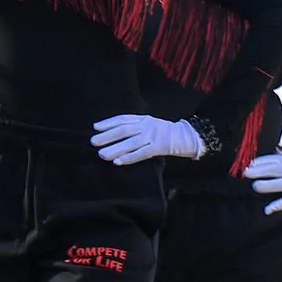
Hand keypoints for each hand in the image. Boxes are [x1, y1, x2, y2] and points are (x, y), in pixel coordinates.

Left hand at [91, 115, 206, 165]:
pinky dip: (129, 157)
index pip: (123, 119)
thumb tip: (113, 131)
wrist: (187, 136)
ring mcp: (153, 136)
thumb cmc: (166, 132)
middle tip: (93, 141)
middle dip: (108, 136)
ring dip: (115, 149)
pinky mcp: (159, 147)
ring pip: (130, 142)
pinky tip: (118, 162)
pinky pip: (141, 153)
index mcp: (144, 119)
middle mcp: (147, 126)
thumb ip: (136, 125)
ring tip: (102, 154)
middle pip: (124, 130)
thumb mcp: (151, 123)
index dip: (108, 122)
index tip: (96, 127)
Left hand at [246, 154, 281, 215]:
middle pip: (272, 170)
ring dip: (265, 185)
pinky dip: (276, 206)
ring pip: (278, 184)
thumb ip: (275, 162)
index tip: (248, 164)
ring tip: (255, 186)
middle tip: (246, 173)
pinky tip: (267, 210)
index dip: (258, 162)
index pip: (270, 160)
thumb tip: (254, 164)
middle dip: (258, 171)